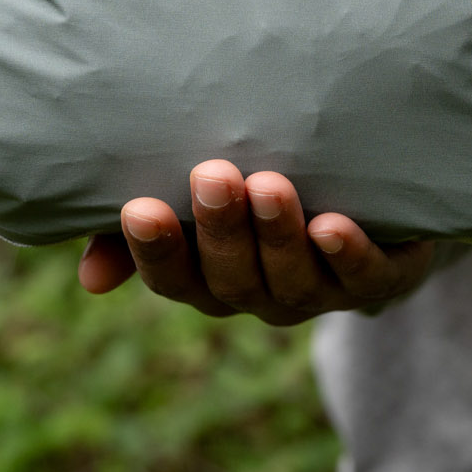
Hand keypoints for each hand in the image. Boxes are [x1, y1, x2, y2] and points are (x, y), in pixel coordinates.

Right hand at [76, 159, 434, 325]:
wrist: (377, 209)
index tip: (138, 207)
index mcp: (213, 281)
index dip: (155, 250)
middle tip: (213, 175)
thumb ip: (144, 231)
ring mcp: (322, 294)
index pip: (174, 279)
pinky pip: (363, 277)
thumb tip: (89, 279)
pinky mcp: (382, 280)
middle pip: (233, 278)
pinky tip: (333, 226)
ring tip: (270, 185)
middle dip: (221, 229)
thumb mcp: (203, 207)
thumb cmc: (265, 199)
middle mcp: (263, 296)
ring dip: (279, 235)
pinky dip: (348, 254)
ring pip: (294, 279)